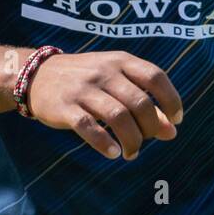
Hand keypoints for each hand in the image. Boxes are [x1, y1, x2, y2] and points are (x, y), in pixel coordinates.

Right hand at [27, 50, 181, 160]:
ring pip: (118, 117)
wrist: (37, 75)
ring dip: (132, 140)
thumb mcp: (116, 82)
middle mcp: (103, 72)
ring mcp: (83, 89)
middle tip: (148, 140)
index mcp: (120, 61)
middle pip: (140, 102)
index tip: (176, 120)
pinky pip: (89, 127)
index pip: (155, 77)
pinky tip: (113, 153)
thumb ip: (145, 101)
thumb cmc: (87, 80)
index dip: (171, 100)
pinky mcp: (65, 107)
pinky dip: (105, 144)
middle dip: (151, 128)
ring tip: (131, 153)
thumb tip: (172, 131)